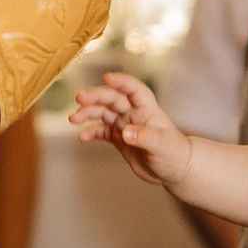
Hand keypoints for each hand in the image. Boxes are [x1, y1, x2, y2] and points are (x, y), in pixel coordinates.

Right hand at [69, 72, 193, 186]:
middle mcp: (134, 113)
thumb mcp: (162, 146)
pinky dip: (91, 132)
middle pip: (113, 99)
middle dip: (96, 97)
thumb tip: (125, 132)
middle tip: (80, 99)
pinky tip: (82, 137)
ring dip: (88, 113)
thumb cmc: (174, 154)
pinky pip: (101, 131)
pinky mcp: (118, 137)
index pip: (134, 90)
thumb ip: (145, 138)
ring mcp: (124, 124)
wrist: (173, 170)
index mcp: (147, 110)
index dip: (122, 82)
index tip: (107, 78)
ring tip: (74, 118)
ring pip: (103, 113)